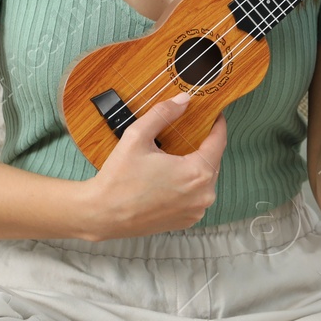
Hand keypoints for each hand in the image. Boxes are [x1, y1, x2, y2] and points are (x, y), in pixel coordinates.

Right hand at [78, 92, 227, 240]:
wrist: (102, 215)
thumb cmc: (119, 178)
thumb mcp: (137, 136)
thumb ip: (163, 114)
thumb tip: (184, 99)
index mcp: (197, 173)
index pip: (219, 142)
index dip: (218, 125)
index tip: (214, 114)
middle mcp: (204, 195)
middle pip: (212, 161)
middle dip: (203, 145)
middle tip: (190, 132)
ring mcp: (196, 211)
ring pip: (205, 180)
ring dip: (196, 166)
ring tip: (178, 154)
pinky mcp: (187, 221)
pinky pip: (195, 196)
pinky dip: (188, 185)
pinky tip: (171, 177)